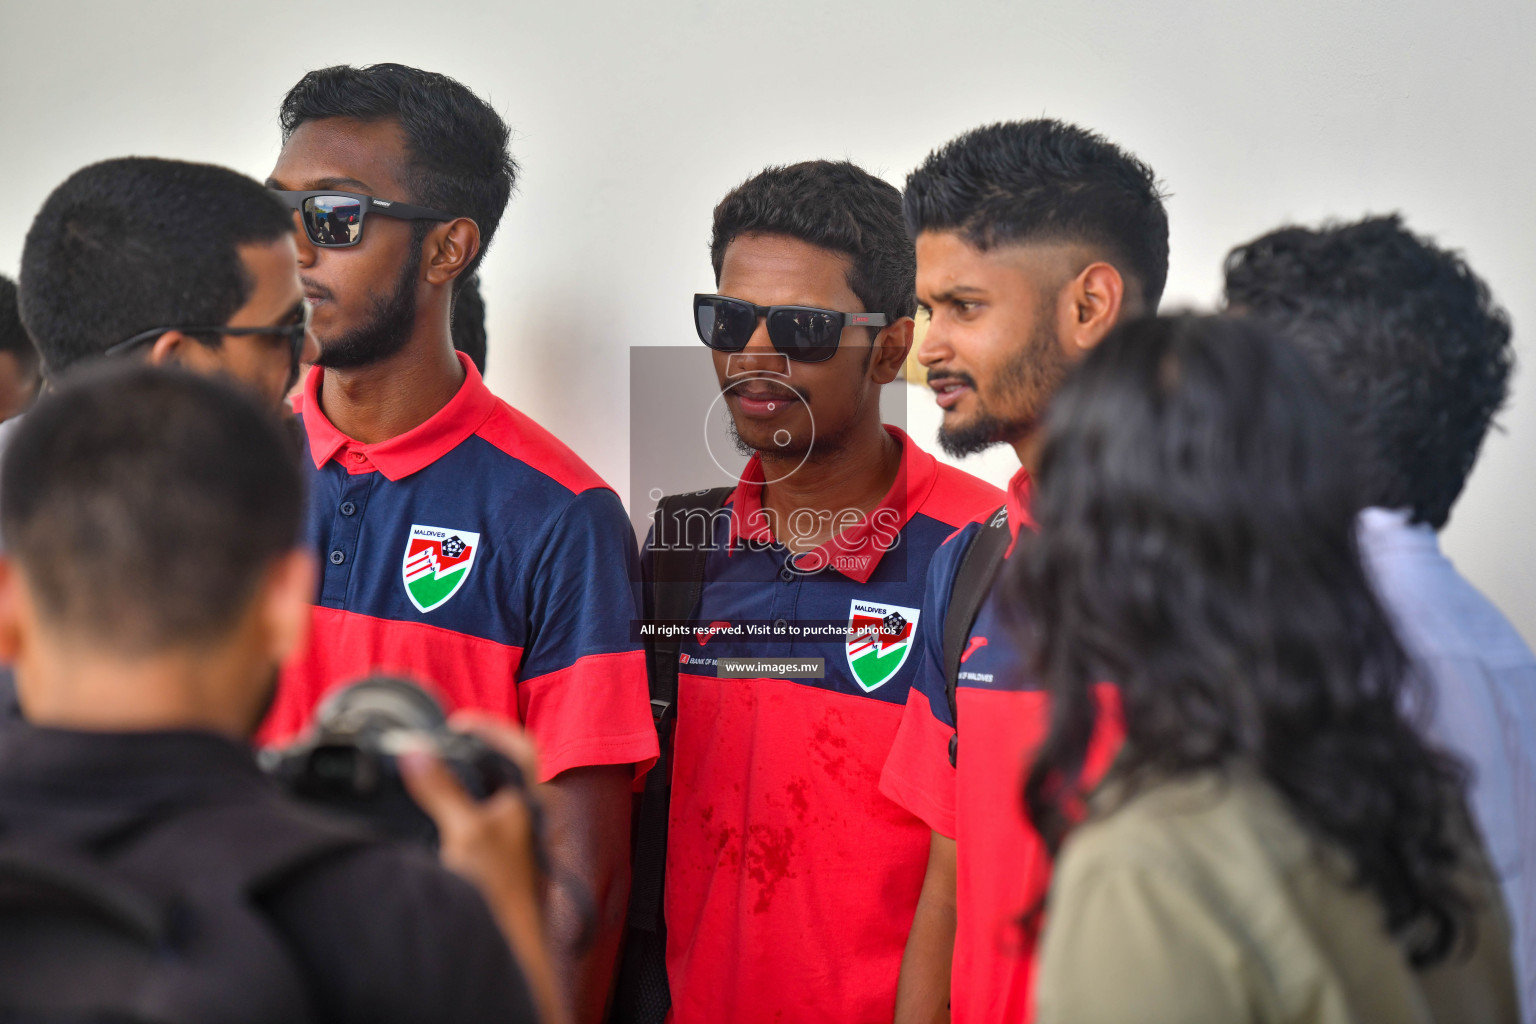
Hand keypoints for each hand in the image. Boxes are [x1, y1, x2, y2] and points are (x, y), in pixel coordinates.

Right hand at [401, 714, 567, 1023]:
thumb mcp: (465, 830)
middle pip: (505, 766)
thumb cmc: (500, 890)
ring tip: (433, 768)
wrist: (507, 941)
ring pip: (491, 792)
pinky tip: (436, 809)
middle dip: (474, 750)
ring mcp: (515, 836)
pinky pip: (479, 817)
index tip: (459, 721)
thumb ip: (441, 788)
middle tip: (443, 740)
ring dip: (464, 778)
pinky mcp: (499, 856)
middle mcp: (529, 813)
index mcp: (532, 798)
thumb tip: (417, 751)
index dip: (493, 726)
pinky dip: (459, 805)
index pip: (522, 745)